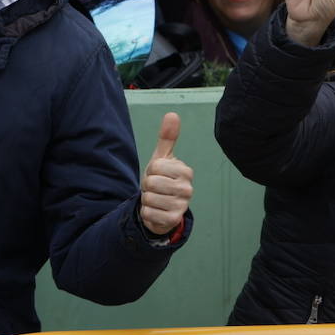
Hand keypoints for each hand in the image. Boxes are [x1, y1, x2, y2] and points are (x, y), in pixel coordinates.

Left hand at [139, 112, 193, 234]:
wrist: (162, 207)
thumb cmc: (162, 179)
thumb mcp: (162, 159)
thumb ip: (167, 138)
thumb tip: (172, 114)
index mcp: (185, 171)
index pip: (155, 166)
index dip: (150, 171)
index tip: (157, 175)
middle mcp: (187, 189)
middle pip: (150, 182)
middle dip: (147, 186)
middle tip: (155, 188)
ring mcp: (182, 205)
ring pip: (148, 198)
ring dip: (147, 200)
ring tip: (156, 199)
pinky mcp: (173, 220)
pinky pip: (148, 213)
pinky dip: (147, 213)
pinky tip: (156, 211)